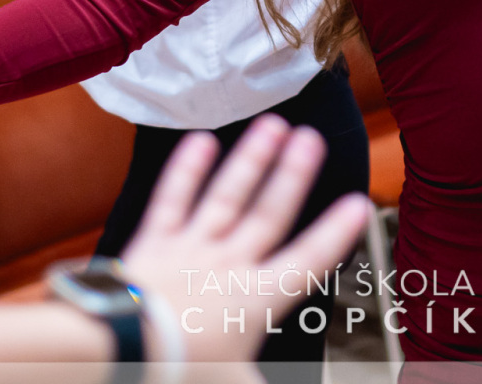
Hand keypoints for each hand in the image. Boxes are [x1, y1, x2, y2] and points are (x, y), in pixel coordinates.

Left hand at [120, 114, 369, 360]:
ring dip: (251, 160)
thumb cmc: (182, 372)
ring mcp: (191, 249)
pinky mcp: (154, 243)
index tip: (358, 203)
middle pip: (269, 214)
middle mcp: (229, 265)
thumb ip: (261, 377)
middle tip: (312, 138)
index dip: (336, 233)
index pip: (307, 261)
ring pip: (228, 196)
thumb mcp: (237, 383)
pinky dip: (187, 169)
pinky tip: (200, 140)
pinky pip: (173, 199)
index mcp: (256, 301)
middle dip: (293, 175)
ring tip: (272, 124)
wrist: (122, 350)